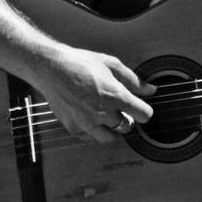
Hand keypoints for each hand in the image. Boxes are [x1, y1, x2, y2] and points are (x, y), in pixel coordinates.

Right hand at [32, 44, 155, 144]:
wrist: (51, 68)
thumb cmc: (80, 63)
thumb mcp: (111, 64)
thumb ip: (133, 80)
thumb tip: (151, 90)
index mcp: (115, 95)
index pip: (143, 114)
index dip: (144, 111)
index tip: (140, 108)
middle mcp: (103, 112)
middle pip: (127, 127)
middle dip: (127, 118)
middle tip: (120, 109)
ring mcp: (87, 122)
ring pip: (110, 138)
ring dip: (113, 129)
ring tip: (108, 117)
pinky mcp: (74, 128)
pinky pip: (92, 138)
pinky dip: (95, 132)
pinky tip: (93, 119)